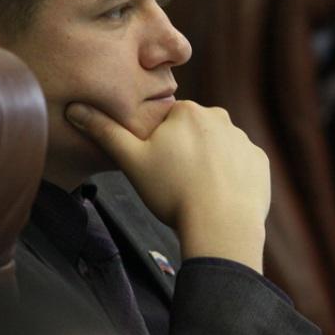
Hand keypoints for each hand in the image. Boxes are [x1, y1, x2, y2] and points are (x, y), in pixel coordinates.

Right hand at [66, 100, 270, 271]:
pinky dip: (230, 178)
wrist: (221, 225)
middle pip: (194, 133)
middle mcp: (221, 118)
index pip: (167, 121)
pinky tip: (219, 196)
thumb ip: (105, 132)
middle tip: (174, 182)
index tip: (157, 168)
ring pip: (217, 149)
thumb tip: (75, 108)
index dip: (158, 145)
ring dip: (207, 164)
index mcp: (188, 111)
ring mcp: (244, 140)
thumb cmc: (173, 192)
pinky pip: (240, 165)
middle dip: (183, 152)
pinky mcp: (260, 162)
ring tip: (196, 192)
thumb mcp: (131, 161)